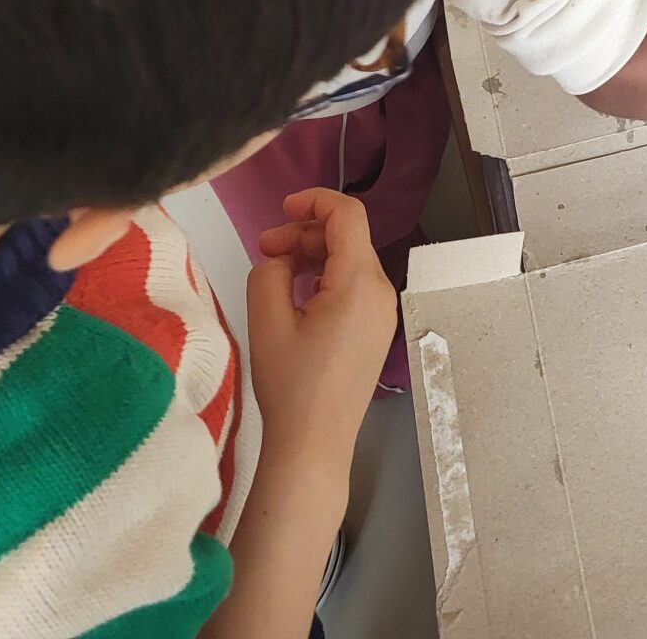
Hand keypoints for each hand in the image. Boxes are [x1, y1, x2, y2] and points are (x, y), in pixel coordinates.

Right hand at [247, 189, 396, 463]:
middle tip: (264, 248)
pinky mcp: (376, 332)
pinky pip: (353, 288)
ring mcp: (383, 314)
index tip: (282, 209)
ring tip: (274, 271)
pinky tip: (296, 297)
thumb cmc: (291, 384)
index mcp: (361, 282)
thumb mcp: (267, 320)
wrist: (314, 446)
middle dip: (305, 234)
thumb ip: (270, 270)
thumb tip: (283, 259)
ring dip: (313, 256)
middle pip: (347, 239)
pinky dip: (325, 279)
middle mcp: (381, 292)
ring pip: (349, 263)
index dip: (315, 201)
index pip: (348, 215)